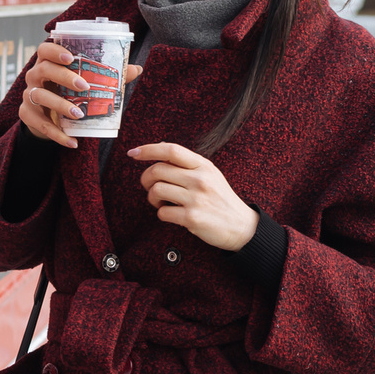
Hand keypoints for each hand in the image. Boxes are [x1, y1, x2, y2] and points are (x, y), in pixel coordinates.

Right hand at [18, 42, 143, 148]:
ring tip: (79, 114)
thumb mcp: (86, 84)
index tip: (71, 57)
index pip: (44, 50)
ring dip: (59, 105)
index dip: (55, 51)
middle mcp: (35, 76)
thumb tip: (136, 69)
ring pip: (39, 96)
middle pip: (43, 70)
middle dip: (63, 77)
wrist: (48, 118)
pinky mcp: (27, 115)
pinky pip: (41, 124)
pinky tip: (73, 142)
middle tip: (84, 86)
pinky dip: (57, 134)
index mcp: (48, 63)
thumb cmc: (69, 93)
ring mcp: (29, 96)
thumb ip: (109, 76)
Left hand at [128, 142, 255, 250]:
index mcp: (203, 166)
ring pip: (157, 190)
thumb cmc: (221, 200)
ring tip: (160, 202)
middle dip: (146, 179)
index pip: (171, 150)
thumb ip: (188, 163)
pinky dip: (161, 213)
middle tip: (149, 186)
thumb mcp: (210, 174)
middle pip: (158, 170)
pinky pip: (162, 212)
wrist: (241, 226)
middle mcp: (200, 179)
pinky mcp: (192, 218)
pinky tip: (171, 214)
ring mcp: (196, 199)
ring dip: (152, 198)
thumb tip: (161, 147)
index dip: (148, 149)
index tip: (133, 153)